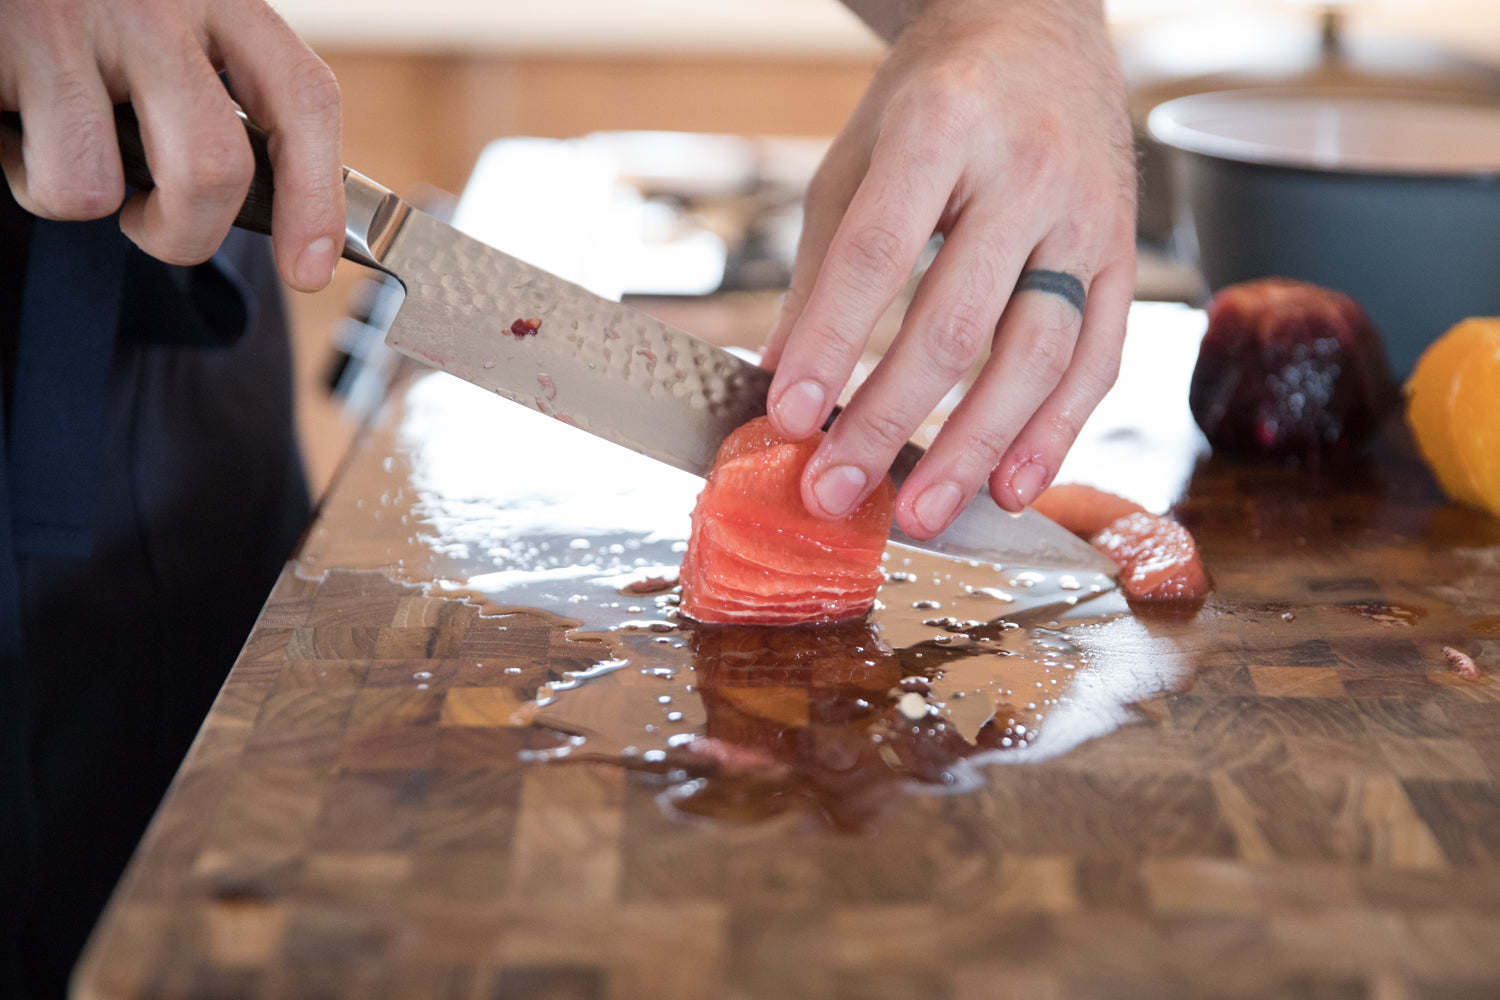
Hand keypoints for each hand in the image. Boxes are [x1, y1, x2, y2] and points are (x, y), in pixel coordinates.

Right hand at [0, 0, 343, 291]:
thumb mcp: (171, 26)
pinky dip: (24, 174)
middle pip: (214, 168)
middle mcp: (154, 2)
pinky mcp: (3, 48)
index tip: (309, 268)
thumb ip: (217, 90)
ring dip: (81, 199)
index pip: (303, 99)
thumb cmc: (83, 10)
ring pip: (101, 187)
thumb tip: (289, 212)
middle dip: (187, 235)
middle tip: (153, 227)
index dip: (315, 199)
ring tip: (60, 144)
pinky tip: (17, 119)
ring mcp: (72, 20)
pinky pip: (38, 174)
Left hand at [762, 0, 1136, 538]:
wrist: (1037, 33)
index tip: (787, 419)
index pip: (877, 255)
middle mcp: (1025, 170)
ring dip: (974, 446)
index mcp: (941, 127)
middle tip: (838, 492)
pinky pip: (1098, 359)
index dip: (833, 343)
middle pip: (956, 321)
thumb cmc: (930, 105)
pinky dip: (1056, 432)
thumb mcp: (857, 163)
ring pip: (1035, 354)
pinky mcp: (1124, 254)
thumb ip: (821, 273)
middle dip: (890, 420)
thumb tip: (782, 384)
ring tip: (921, 514)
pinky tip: (1009, 487)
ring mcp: (1088, 215)